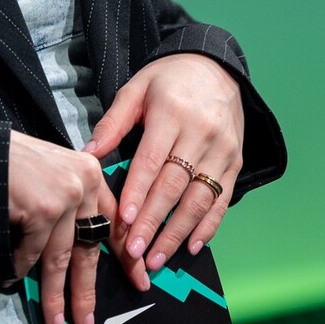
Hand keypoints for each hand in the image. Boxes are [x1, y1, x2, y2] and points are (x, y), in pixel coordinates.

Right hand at [6, 131, 122, 323]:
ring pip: (60, 259)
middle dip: (86, 290)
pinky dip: (18, 270)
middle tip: (87, 322)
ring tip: (55, 323)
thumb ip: (69, 199)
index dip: (127, 256)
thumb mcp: (50, 171)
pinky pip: (31, 254)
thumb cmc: (7, 160)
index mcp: (90, 172)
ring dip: (54, 296)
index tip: (140, 280)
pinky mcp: (42, 210)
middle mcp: (84, 183)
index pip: (115, 221)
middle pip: (89, 247)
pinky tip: (9, 279)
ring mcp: (64, 197)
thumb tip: (80, 242)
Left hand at [81, 54, 243, 274]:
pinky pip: (222, 200)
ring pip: (200, 199)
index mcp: (172, 114)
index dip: (138, 192)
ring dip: (178, 233)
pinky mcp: (235, 162)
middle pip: (175, 185)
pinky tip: (193, 246)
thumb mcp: (136, 89)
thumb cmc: (168, 80)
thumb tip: (88, 155)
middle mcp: (201, 133)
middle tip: (135, 251)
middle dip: (154, 221)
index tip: (124, 221)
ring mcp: (222, 150)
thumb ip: (113, 122)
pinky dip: (209, 226)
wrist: (215, 65)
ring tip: (157, 258)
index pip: (152, 160)